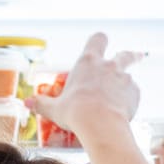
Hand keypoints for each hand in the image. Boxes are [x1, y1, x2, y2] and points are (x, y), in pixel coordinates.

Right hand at [25, 32, 143, 143]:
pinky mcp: (135, 93)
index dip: (99, 41)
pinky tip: (123, 112)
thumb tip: (27, 103)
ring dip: (125, 85)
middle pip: (124, 54)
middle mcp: (108, 66)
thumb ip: (42, 104)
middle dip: (130, 56)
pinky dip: (129, 101)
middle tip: (135, 57)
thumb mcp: (55, 109)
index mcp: (88, 63)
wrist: (100, 124)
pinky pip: (134, 94)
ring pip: (129, 76)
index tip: (101, 44)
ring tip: (120, 100)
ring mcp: (124, 78)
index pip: (98, 40)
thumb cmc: (75, 113)